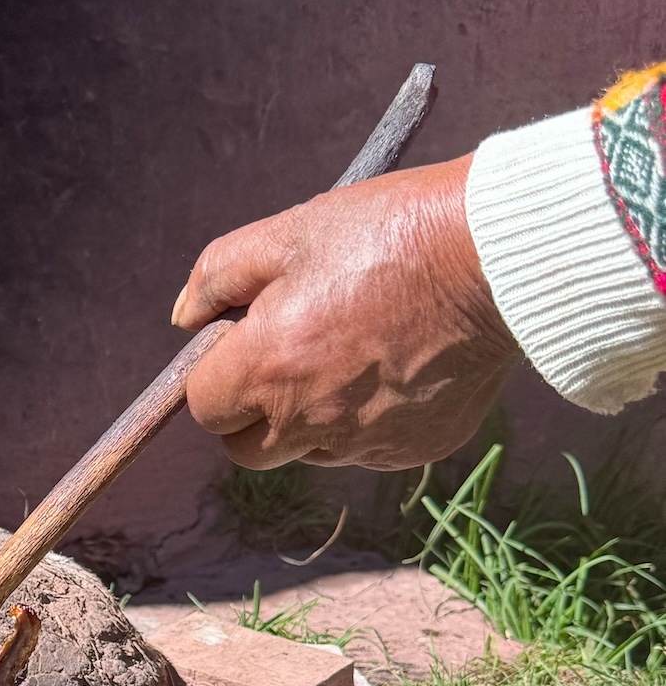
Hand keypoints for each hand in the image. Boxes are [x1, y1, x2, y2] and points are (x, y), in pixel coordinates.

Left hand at [172, 155, 519, 471]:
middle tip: (290, 357)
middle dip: (252, 414)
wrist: (501, 257)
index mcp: (266, 371)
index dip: (216, 376)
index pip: (203, 408)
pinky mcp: (415, 449)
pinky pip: (370, 449)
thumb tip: (185, 318)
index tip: (244, 344)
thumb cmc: (388, 234)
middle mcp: (309, 421)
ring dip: (312, 418)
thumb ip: (218, 276)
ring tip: (354, 349)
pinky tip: (401, 364)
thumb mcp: (289, 233)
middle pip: (247, 451)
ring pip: (309, 452)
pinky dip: (371, 420)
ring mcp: (364, 443)